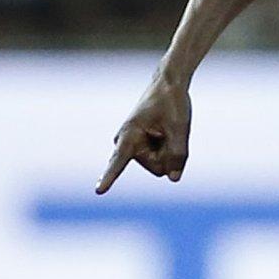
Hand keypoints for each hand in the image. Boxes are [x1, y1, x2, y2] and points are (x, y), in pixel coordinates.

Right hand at [97, 75, 191, 192]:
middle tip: (170, 129)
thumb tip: (173, 179)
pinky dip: (171, 150)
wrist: (168, 87)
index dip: (109, 177)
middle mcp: (127, 146)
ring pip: (162, 166)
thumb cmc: (171, 104)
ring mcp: (135, 149)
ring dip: (171, 151)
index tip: (99, 191)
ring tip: (166, 129)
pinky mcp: (143, 150)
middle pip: (157, 168)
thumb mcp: (180, 128)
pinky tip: (166, 132)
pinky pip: (163, 161)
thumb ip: (178, 154)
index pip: (118, 161)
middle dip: (170, 155)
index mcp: (129, 136)